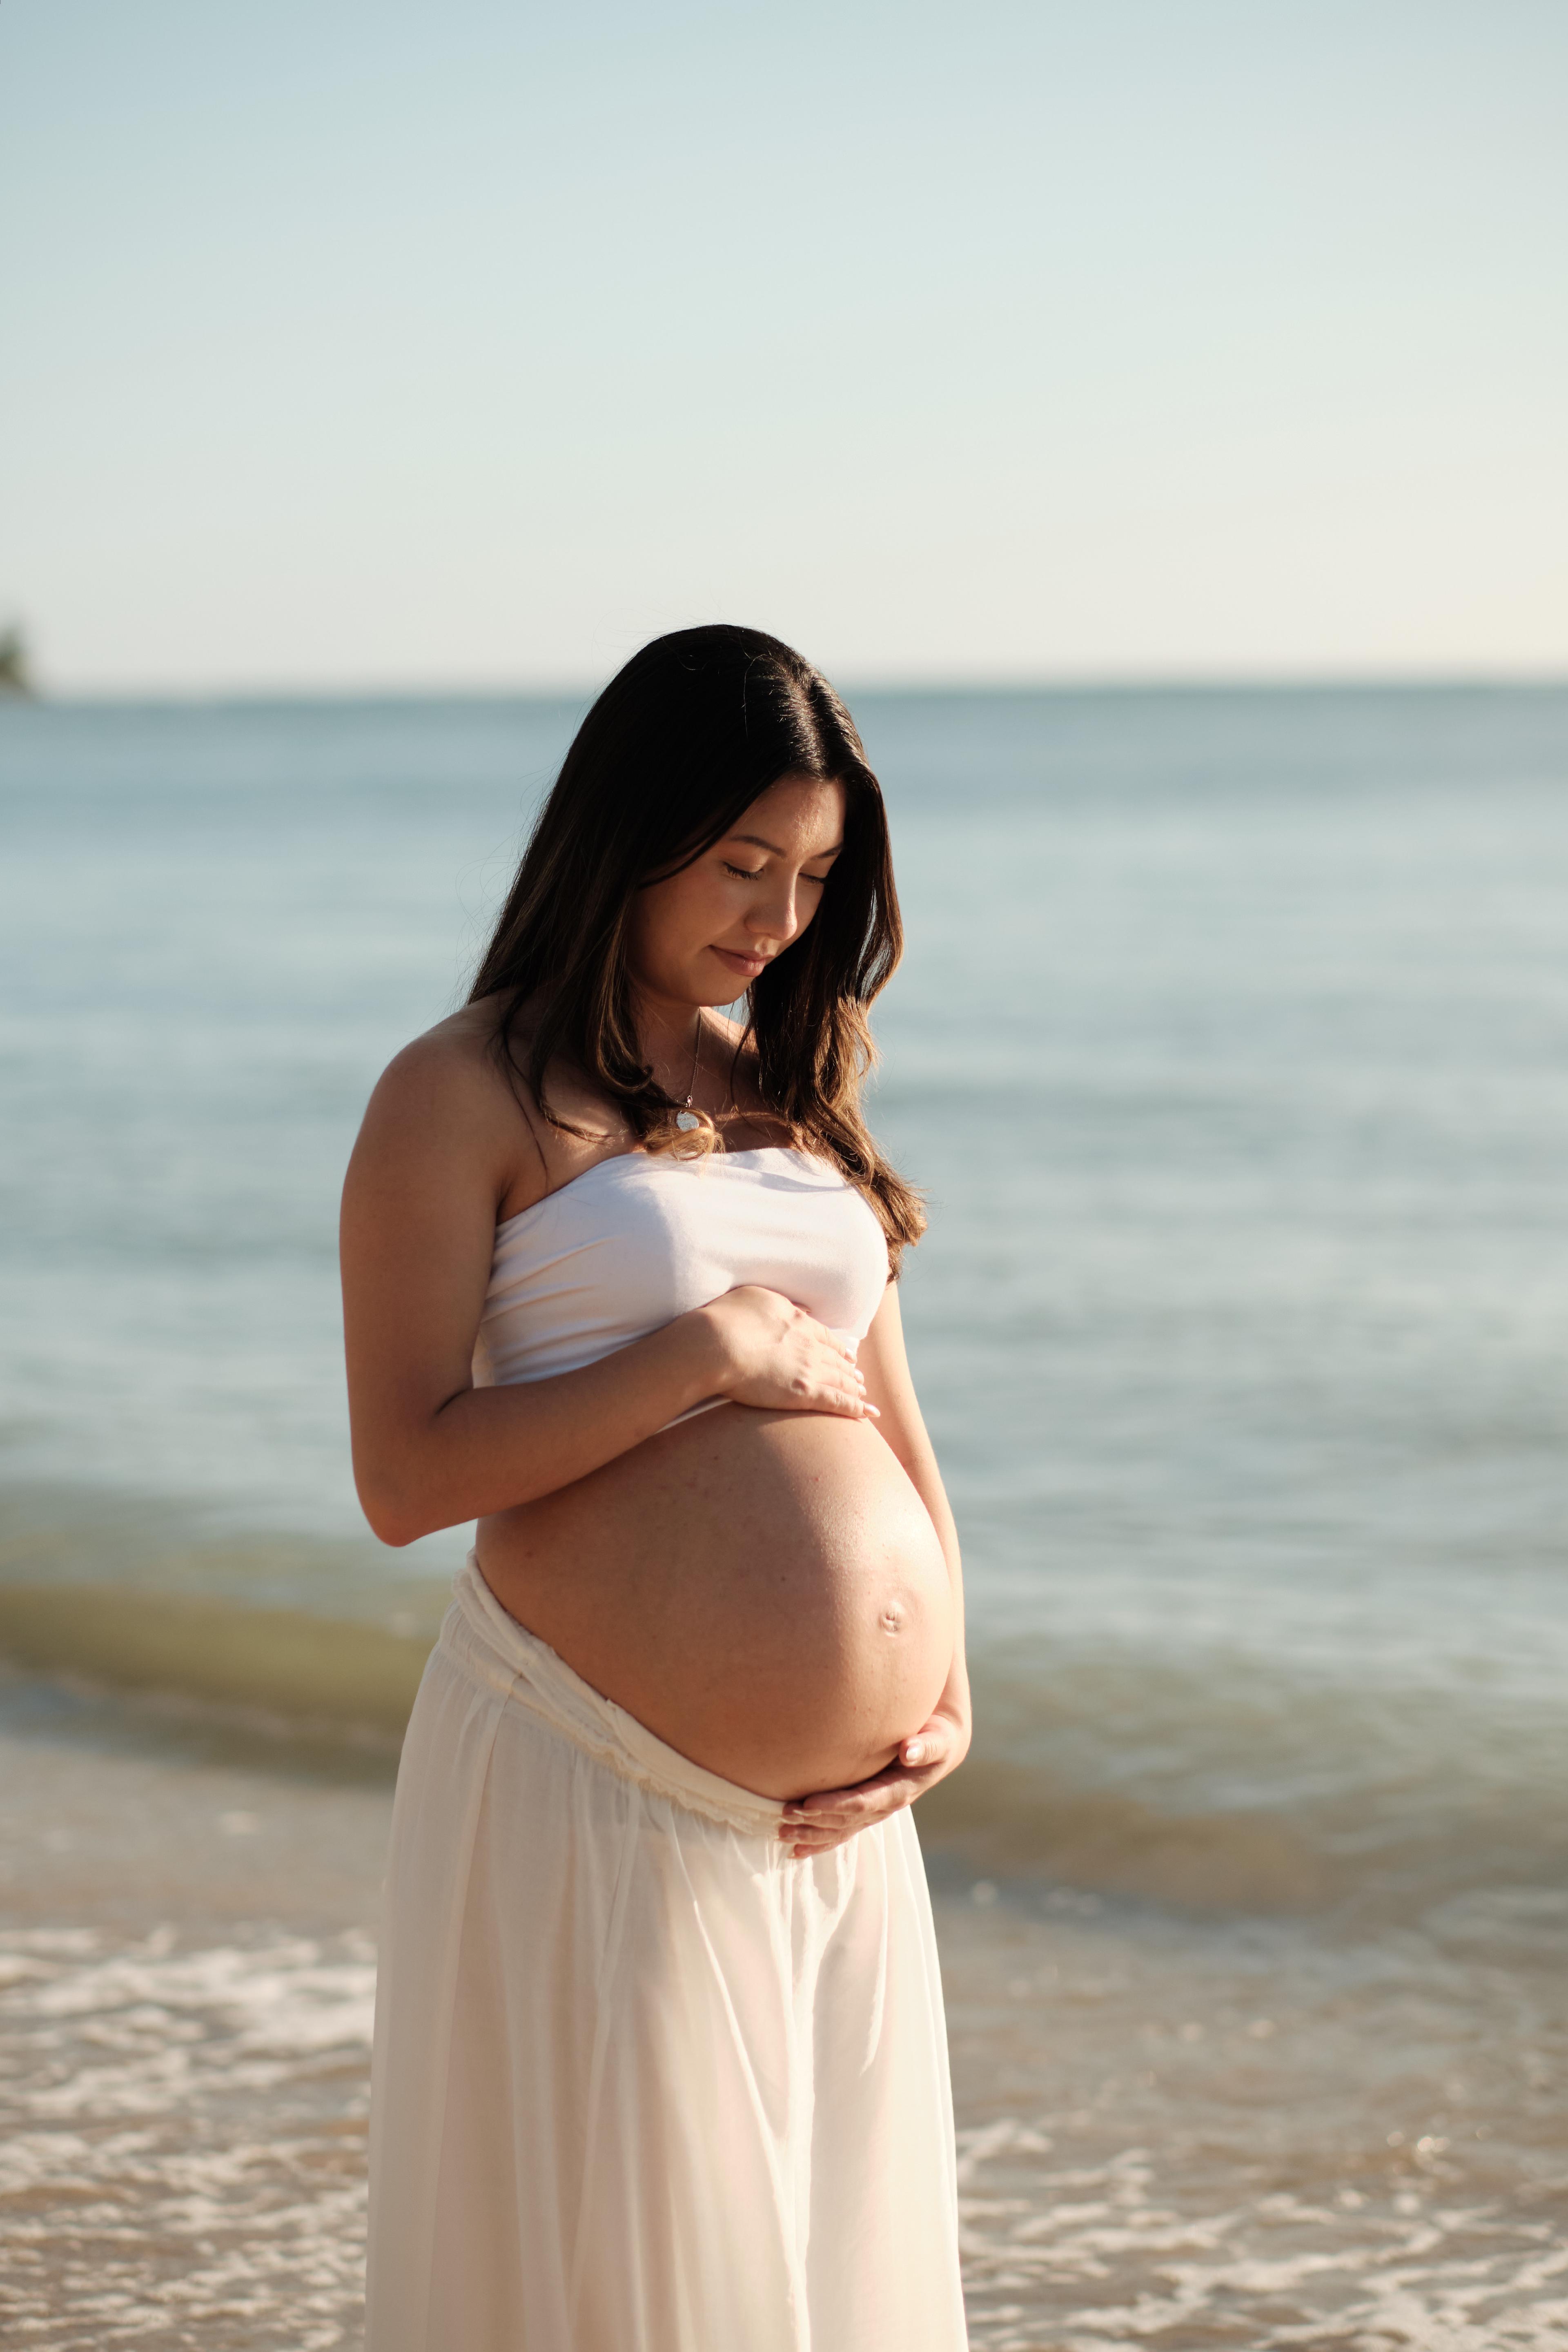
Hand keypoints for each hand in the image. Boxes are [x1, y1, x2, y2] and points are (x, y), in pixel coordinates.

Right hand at [697, 1286, 877, 1419]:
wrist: (717, 1344)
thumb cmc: (727, 1318)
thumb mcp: (757, 1298)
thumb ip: (781, 1305)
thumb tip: (799, 1310)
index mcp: (798, 1322)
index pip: (825, 1337)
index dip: (838, 1347)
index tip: (846, 1355)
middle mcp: (810, 1345)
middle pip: (837, 1360)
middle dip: (850, 1370)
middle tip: (859, 1378)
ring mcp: (809, 1369)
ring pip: (842, 1380)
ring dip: (855, 1388)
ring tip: (863, 1394)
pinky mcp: (804, 1393)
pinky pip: (839, 1403)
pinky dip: (858, 1409)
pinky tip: (870, 1414)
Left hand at [779, 1705, 970, 1859]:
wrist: (940, 1748)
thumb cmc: (937, 1738)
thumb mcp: (938, 1740)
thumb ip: (926, 1746)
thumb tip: (909, 1750)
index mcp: (899, 1792)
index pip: (862, 1803)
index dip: (835, 1806)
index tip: (807, 1804)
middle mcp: (884, 1807)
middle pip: (845, 1821)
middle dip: (815, 1822)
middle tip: (784, 1817)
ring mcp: (874, 1812)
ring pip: (840, 1830)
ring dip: (811, 1834)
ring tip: (781, 1835)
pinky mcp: (866, 1810)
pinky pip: (841, 1830)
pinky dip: (819, 1841)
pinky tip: (795, 1851)